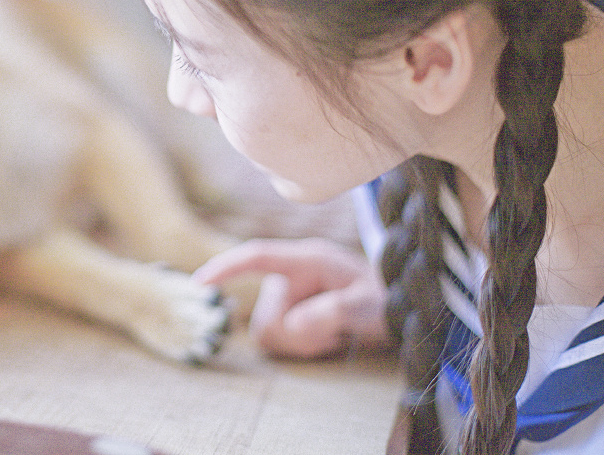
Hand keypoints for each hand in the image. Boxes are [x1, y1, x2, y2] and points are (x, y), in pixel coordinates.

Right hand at [193, 237, 390, 357]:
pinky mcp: (292, 312)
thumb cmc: (388, 299)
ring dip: (302, 343)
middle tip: (335, 336)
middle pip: (266, 315)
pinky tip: (328, 340)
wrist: (404, 307)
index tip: (199, 284)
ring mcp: (291, 294)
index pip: (256, 257)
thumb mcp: (369, 305)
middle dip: (297, 335)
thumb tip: (293, 324)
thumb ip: (332, 311)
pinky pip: (278, 340)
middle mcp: (294, 274)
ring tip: (336, 337)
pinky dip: (302, 347)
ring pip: (270, 333)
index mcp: (309, 258)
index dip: (226, 268)